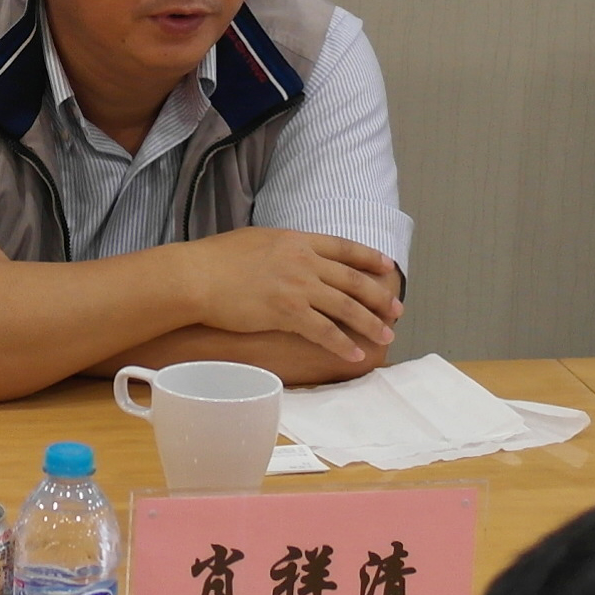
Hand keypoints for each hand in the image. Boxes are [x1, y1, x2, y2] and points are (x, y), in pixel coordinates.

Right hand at [182, 227, 402, 366]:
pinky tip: (355, 354)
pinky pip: (324, 331)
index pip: (344, 247)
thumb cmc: (216, 259)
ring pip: (345, 307)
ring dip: (370, 323)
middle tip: (396, 310)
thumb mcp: (257, 239)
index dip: (369, 258)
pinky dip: (342, 344)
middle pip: (353, 280)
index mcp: (298, 240)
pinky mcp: (287, 312)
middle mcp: (304, 261)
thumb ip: (282, 247)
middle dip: (379, 296)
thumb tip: (289, 254)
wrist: (197, 276)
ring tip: (386, 337)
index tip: (387, 268)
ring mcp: (298, 287)